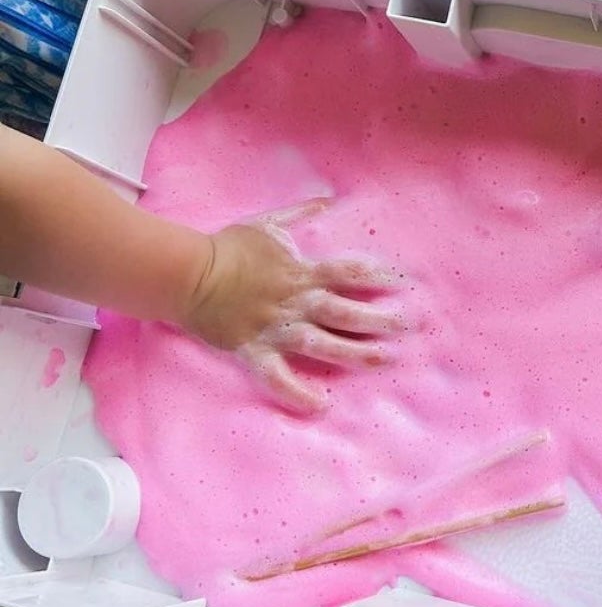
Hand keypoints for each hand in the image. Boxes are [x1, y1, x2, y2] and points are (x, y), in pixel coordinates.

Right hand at [180, 207, 400, 414]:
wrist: (189, 275)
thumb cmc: (228, 247)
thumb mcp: (267, 222)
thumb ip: (300, 213)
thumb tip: (327, 200)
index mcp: (301, 272)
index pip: (348, 272)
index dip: (377, 276)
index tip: (404, 284)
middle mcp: (295, 302)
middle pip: (345, 311)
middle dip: (379, 319)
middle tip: (407, 327)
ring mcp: (277, 328)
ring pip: (323, 344)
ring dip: (354, 353)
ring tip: (383, 360)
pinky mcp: (255, 350)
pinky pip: (278, 376)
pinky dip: (297, 393)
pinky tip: (320, 405)